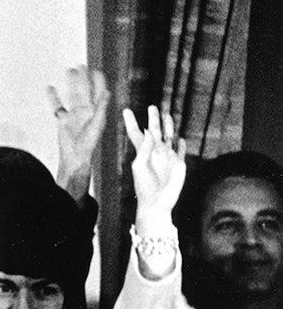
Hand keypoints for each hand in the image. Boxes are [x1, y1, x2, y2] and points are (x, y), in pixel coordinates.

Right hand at [49, 67, 109, 201]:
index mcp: (95, 111)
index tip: (96, 70)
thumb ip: (101, 108)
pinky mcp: (63, 121)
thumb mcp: (97, 124)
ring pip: (71, 95)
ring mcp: (74, 115)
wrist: (75, 157)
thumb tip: (107, 92)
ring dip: (70, 84)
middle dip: (83, 78)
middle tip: (81, 65)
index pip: (98, 92)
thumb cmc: (88, 144)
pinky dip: (54, 97)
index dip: (98, 81)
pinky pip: (58, 106)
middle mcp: (85, 111)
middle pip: (84, 90)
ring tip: (68, 71)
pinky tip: (51, 88)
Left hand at [122, 106, 186, 227]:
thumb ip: (144, 148)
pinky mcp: (179, 164)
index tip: (126, 109)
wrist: (157, 202)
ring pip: (169, 136)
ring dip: (168, 126)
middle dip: (153, 119)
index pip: (135, 132)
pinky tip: (180, 138)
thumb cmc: (144, 186)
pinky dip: (181, 144)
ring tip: (167, 114)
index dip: (131, 121)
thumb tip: (149, 131)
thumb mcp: (140, 166)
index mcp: (142, 151)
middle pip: (154, 130)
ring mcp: (167, 157)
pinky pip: (180, 151)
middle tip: (152, 106)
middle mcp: (154, 151)